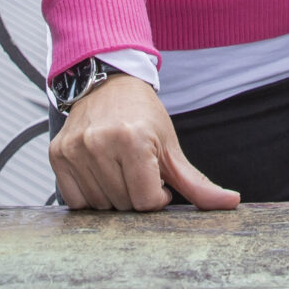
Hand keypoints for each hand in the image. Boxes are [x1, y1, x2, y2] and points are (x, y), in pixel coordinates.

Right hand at [49, 74, 239, 211]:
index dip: (157, 197)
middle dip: (135, 196)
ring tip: (119, 170)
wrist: (108, 83)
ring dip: (113, 197)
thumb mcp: (171, 147)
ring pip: (99, 205)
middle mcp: (99, 143)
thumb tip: (232, 203)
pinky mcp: (57, 154)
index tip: (158, 179)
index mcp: (133, 140)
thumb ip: (197, 183)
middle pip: (123, 205)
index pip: (145, 201)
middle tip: (137, 171)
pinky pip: (74, 200)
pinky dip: (90, 196)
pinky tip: (99, 174)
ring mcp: (75, 149)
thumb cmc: (143, 116)